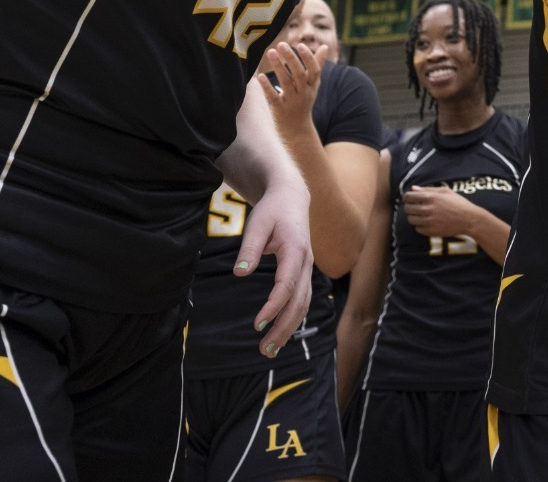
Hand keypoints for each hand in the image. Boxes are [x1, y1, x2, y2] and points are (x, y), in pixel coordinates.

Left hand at [234, 175, 311, 358]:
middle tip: (265, 350)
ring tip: (270, 350)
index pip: (286, 285)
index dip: (274, 307)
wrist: (292, 198)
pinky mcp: (303, 273)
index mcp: (295, 251)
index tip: (258, 325)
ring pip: (303, 304)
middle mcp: (306, 263)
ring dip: (289, 328)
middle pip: (298, 302)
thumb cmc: (272, 210)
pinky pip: (301, 300)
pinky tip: (280, 333)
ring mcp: (307, 269)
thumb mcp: (257, 224)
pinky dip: (293, 319)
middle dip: (283, 328)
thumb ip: (249, 248)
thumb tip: (240, 273)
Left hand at [256, 42, 322, 137]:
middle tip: (281, 44)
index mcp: (312, 86)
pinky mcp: (279, 109)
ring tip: (270, 52)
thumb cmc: (304, 102)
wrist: (298, 131)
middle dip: (291, 58)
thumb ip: (318, 65)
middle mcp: (304, 93)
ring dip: (278, 67)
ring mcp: (292, 101)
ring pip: (285, 82)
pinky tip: (260, 76)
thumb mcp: (313, 86)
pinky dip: (267, 86)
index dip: (308, 58)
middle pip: (298, 74)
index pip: (314, 70)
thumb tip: (324, 46)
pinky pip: (273, 96)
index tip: (300, 45)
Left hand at [403, 185, 484, 239]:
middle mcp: (428, 209)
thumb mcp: (445, 191)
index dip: (407, 197)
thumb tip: (413, 189)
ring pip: (411, 219)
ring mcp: (429, 221)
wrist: (469, 219)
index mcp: (430, 197)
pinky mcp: (431, 231)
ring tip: (421, 215)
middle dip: (409, 207)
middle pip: (407, 208)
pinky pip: (417, 229)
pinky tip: (427, 222)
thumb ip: (428, 189)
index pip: (408, 197)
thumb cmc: (458, 203)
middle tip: (415, 207)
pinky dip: (420, 225)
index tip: (410, 199)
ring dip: (414, 216)